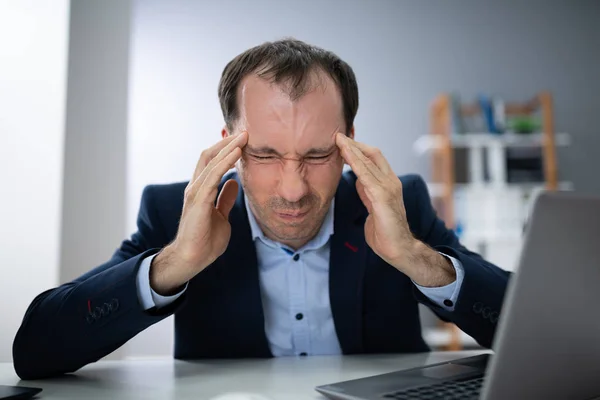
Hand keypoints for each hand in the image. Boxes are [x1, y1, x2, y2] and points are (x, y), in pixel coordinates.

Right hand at [150, 132, 247, 294]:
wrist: (193, 259)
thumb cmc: (205, 240)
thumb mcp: (221, 216)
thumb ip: (225, 199)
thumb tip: (234, 183)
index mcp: (200, 190)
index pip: (211, 161)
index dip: (226, 149)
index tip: (243, 140)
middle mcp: (195, 187)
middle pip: (209, 155)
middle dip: (226, 142)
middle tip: (244, 132)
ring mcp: (195, 193)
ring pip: (211, 161)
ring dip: (228, 148)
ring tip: (243, 137)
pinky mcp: (198, 200)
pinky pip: (213, 176)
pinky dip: (225, 162)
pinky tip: (237, 154)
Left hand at [335, 133, 454, 286]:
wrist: (399, 249)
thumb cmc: (386, 231)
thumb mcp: (373, 206)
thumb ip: (367, 192)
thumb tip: (359, 179)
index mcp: (389, 183)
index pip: (374, 158)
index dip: (359, 149)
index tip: (343, 142)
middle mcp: (391, 181)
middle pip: (372, 153)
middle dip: (354, 144)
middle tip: (338, 135)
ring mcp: (388, 187)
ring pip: (368, 161)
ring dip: (352, 149)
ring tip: (339, 140)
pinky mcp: (382, 197)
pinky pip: (365, 175)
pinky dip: (355, 163)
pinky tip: (345, 155)